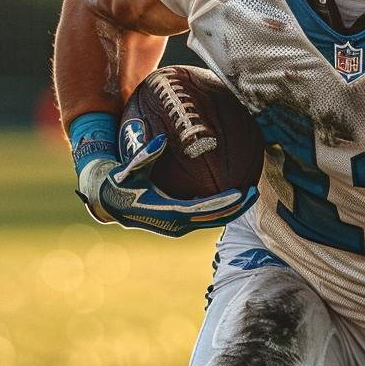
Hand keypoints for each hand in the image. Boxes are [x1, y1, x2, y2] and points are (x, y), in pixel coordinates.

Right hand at [75, 134, 257, 236]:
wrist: (110, 202)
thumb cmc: (121, 182)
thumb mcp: (130, 169)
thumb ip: (146, 155)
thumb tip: (163, 139)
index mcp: (166, 212)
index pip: (200, 209)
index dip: (221, 203)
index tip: (239, 194)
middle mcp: (175, 224)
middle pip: (212, 219)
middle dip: (234, 208)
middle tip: (254, 193)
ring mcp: (178, 226)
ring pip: (211, 221)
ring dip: (231, 210)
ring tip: (250, 195)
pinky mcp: (179, 223)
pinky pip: (205, 218)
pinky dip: (220, 210)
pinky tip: (233, 198)